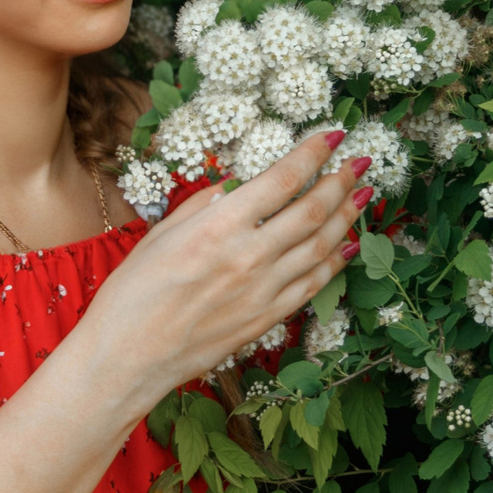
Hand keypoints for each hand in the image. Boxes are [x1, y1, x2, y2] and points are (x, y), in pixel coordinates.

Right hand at [86, 129, 371, 395]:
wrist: (129, 356)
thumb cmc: (134, 292)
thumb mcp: (162, 233)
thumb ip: (205, 203)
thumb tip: (238, 183)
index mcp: (219, 226)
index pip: (282, 180)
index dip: (313, 154)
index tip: (333, 136)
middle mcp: (249, 256)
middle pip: (312, 210)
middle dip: (342, 181)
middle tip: (361, 162)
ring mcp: (263, 290)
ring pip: (320, 246)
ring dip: (348, 217)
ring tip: (364, 195)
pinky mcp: (267, 319)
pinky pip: (312, 284)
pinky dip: (335, 262)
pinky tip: (348, 245)